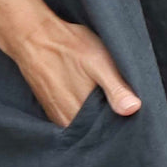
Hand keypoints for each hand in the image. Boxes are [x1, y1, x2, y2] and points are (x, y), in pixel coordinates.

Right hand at [10, 11, 141, 127]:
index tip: (130, 108)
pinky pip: (72, 117)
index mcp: (80, 115)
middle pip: (96, 129)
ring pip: (84, 123)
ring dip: (95, 113)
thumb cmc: (67, 47)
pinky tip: (85, 92)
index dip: (122, 122)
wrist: (33, 37)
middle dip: (109, 118)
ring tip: (101, 94)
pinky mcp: (51, 108)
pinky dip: (82, 109)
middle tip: (117, 97)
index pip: (108, 130)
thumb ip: (116, 88)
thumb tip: (133, 109)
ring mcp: (57, 116)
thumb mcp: (99, 63)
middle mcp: (67, 122)